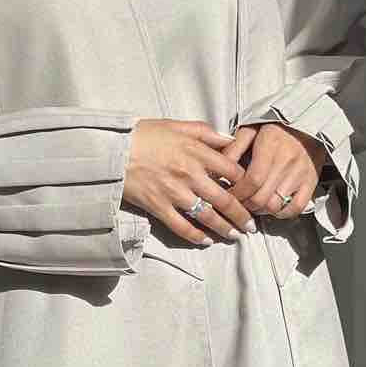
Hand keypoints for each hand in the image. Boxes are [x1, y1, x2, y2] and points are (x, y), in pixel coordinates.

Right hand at [121, 119, 259, 243]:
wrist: (111, 149)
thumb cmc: (144, 134)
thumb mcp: (177, 125)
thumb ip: (206, 133)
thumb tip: (230, 141)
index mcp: (196, 152)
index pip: (233, 171)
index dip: (247, 183)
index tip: (253, 192)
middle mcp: (190, 174)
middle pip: (225, 199)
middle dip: (242, 215)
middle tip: (252, 225)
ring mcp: (174, 193)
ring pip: (207, 216)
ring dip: (224, 228)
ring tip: (235, 236)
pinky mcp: (158, 207)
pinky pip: (181, 227)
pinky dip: (195, 237)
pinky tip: (205, 241)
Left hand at [215, 122, 327, 220]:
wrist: (306, 122)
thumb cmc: (274, 127)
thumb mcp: (250, 129)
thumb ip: (234, 148)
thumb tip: (219, 169)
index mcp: (270, 145)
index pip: (252, 180)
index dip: (237, 193)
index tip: (228, 194)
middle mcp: (287, 161)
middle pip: (262, 198)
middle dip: (245, 204)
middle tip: (238, 201)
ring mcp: (301, 173)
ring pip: (276, 206)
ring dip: (261, 210)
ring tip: (253, 204)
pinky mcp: (312, 181)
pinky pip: (296, 207)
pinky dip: (282, 213)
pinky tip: (273, 207)